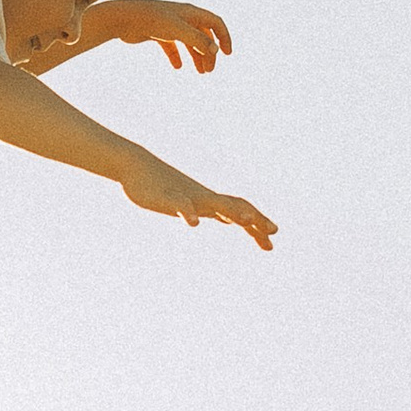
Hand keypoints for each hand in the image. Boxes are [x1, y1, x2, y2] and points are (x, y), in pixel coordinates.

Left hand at [98, 0, 230, 73]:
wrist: (123, 18)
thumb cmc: (151, 20)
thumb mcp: (178, 30)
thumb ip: (197, 40)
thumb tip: (215, 51)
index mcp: (190, 12)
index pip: (215, 22)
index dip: (224, 37)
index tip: (227, 54)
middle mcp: (182, 17)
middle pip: (203, 35)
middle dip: (209, 53)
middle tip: (208, 71)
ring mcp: (169, 25)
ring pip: (189, 42)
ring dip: (196, 57)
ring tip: (200, 72)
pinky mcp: (157, 33)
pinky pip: (172, 46)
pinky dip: (176, 56)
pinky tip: (177, 67)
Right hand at [117, 149, 275, 247]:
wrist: (137, 166)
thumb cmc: (164, 186)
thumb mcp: (192, 202)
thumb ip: (211, 209)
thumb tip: (228, 218)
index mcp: (211, 202)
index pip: (241, 211)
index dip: (258, 226)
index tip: (271, 244)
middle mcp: (205, 198)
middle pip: (236, 205)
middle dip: (255, 219)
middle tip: (273, 232)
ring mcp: (188, 197)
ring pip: (215, 202)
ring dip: (233, 211)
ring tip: (247, 220)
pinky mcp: (169, 197)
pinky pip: (181, 205)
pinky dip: (188, 213)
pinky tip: (193, 224)